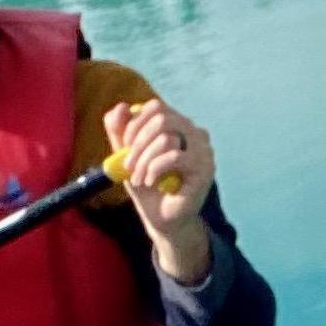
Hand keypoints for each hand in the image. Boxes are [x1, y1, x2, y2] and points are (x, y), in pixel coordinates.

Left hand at [102, 99, 215, 283]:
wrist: (162, 219)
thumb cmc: (148, 186)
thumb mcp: (127, 156)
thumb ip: (120, 132)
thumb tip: (121, 106)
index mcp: (179, 125)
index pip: (156, 107)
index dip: (135, 122)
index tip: (124, 145)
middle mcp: (195, 133)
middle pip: (161, 118)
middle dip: (137, 142)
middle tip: (127, 164)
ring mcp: (204, 150)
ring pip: (167, 138)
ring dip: (144, 160)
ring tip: (137, 178)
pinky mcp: (205, 168)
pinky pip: (175, 157)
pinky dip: (155, 169)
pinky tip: (150, 182)